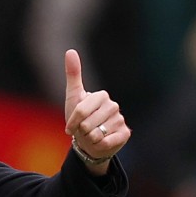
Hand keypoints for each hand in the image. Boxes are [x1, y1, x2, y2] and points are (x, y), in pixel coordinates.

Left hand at [63, 49, 130, 174]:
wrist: (89, 142)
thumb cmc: (79, 120)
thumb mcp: (73, 98)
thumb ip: (73, 75)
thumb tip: (70, 51)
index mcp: (101, 96)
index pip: (81, 111)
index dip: (72, 123)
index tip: (70, 128)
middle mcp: (113, 105)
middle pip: (87, 124)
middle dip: (81, 132)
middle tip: (83, 132)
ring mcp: (121, 119)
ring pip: (96, 134)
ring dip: (89, 139)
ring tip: (92, 136)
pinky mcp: (125, 133)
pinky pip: (107, 142)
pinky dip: (100, 145)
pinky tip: (101, 142)